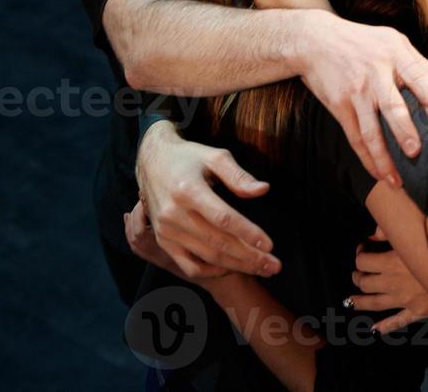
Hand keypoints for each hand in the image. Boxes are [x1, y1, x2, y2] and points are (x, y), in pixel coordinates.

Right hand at [135, 120, 281, 277]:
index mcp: (188, 190)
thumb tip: (263, 190)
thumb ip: (238, 176)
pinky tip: (232, 269)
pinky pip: (188, 265)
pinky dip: (211, 271)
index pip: (223, 218)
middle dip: (249, 257)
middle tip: (275, 266)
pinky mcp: (163, 240)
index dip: (248, 233)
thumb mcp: (215, 157)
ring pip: (207, 256)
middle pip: (218, 242)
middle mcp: (173, 214)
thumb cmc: (189, 157)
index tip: (270, 245)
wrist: (152, 162)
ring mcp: (166, 230)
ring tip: (262, 269)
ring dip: (237, 266)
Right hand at [297, 13, 427, 188]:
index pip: (416, 76)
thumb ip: (418, 62)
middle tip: (415, 151)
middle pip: (391, 106)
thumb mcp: (392, 40)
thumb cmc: (361, 41)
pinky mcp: (340, 107)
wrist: (316, 41)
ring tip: (396, 179)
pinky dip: (367, 158)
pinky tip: (379, 173)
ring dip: (383, 157)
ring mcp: (356, 94)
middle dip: (403, 130)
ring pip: (370, 130)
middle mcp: (376, 76)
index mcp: (394, 56)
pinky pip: (355, 137)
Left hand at [346, 229, 427, 333]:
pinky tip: (374, 330)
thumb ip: (388, 230)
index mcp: (391, 262)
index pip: (363, 261)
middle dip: (358, 277)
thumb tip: (372, 235)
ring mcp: (404, 300)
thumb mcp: (411, 231)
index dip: (359, 254)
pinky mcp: (417, 311)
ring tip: (350, 301)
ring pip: (374, 303)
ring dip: (360, 302)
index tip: (363, 249)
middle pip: (365, 283)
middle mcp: (393, 283)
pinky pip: (398, 321)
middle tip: (358, 273)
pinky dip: (385, 327)